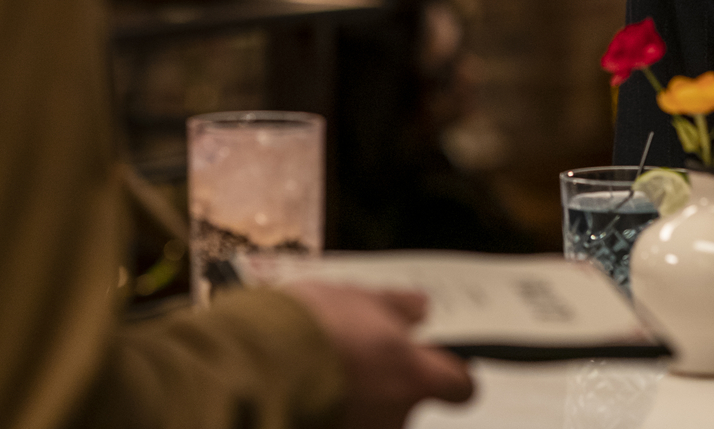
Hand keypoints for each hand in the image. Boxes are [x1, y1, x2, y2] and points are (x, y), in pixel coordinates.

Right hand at [281, 280, 475, 428]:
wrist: (254, 365)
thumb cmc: (308, 328)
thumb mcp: (358, 298)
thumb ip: (396, 306)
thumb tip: (420, 307)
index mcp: (414, 375)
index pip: (459, 386)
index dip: (451, 375)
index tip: (438, 363)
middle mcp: (396, 415)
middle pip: (406, 402)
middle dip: (386, 384)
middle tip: (355, 358)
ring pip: (371, 416)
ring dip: (354, 399)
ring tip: (320, 370)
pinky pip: (341, 422)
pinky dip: (330, 412)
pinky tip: (306, 392)